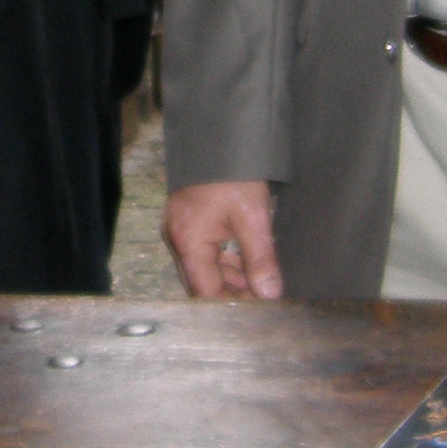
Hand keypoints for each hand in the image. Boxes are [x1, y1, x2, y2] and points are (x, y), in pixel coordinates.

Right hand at [166, 180, 281, 299]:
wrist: (219, 135)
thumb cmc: (232, 173)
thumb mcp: (253, 217)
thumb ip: (261, 259)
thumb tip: (270, 294)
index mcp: (188, 242)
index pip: (206, 292)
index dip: (232, 305)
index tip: (258, 311)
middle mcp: (176, 240)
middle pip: (201, 283)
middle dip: (232, 293)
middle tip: (263, 298)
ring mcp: (178, 230)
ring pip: (203, 269)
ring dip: (229, 277)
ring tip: (259, 280)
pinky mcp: (185, 223)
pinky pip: (202, 253)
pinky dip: (223, 261)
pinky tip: (246, 261)